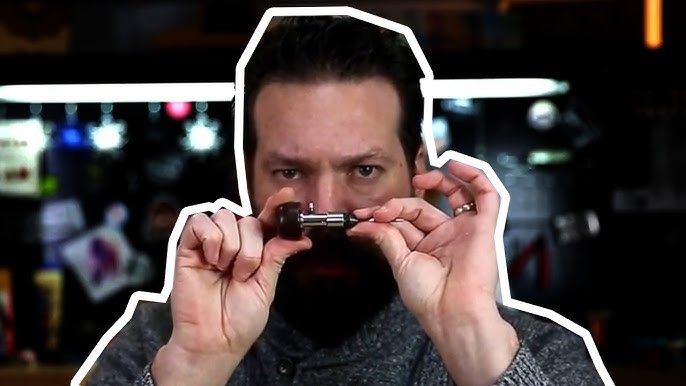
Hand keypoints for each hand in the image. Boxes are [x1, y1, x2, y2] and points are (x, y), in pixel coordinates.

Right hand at [152, 187, 311, 384]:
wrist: (213, 341)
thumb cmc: (238, 321)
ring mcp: (209, 244)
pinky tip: (211, 260)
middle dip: (251, 247)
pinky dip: (210, 239)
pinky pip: (199, 222)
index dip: (276, 206)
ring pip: (225, 217)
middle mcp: (232, 244)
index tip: (288, 195)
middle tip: (243, 273)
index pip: (266, 221)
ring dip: (231, 246)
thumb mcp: (266, 287)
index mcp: (253, 252)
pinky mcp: (187, 247)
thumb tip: (301, 238)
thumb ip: (277, 256)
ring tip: (225, 270)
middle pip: (248, 219)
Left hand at [349, 160, 517, 385]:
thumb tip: (366, 223)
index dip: (385, 213)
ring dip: (438, 179)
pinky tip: (454, 165)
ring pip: (455, 193)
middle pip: (423, 206)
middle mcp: (447, 236)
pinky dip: (474, 175)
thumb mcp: (401, 263)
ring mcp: (466, 229)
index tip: (363, 216)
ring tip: (419, 178)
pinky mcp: (485, 226)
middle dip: (399, 203)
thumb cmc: (431, 298)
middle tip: (380, 210)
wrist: (452, 312)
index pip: (405, 219)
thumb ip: (386, 237)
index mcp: (427, 247)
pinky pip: (486, 194)